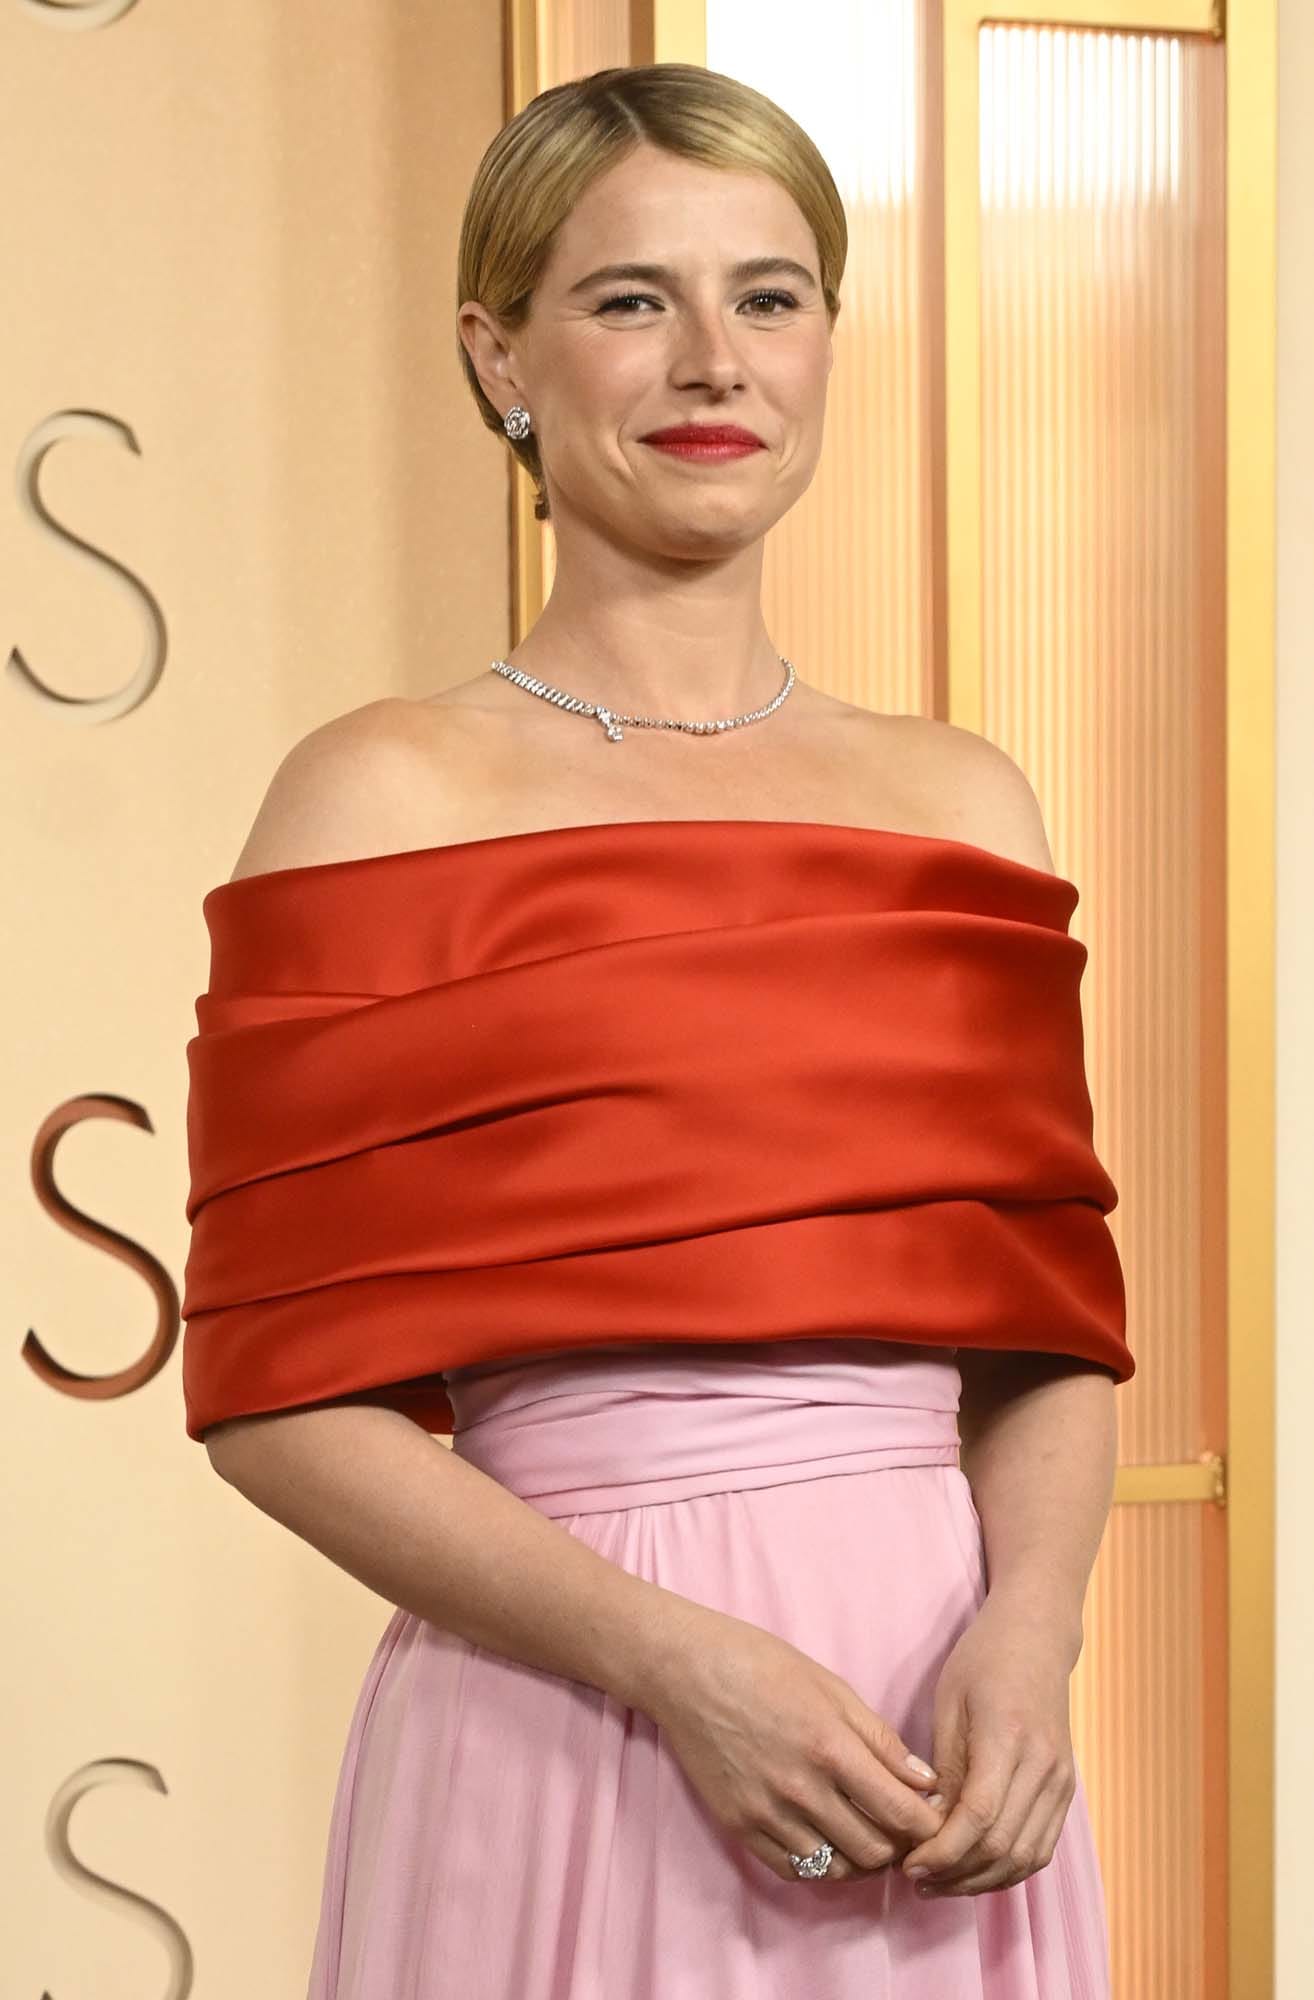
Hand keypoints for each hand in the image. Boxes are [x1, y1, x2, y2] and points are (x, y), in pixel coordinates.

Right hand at [645, 1600, 948, 1883]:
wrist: (687, 1671)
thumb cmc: (762, 1665)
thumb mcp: (831, 1687)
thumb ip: (880, 1739)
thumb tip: (924, 1783)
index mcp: (831, 1747)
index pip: (901, 1814)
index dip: (928, 1825)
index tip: (933, 1818)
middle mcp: (801, 1789)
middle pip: (875, 1852)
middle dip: (899, 1845)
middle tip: (900, 1828)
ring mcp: (767, 1813)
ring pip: (837, 1869)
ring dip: (862, 1858)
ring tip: (866, 1833)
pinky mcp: (740, 1827)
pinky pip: (795, 1869)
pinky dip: (820, 1863)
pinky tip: (826, 1837)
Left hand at [899, 1589, 1080, 1896]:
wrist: (1037, 1637)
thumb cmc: (982, 1660)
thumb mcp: (950, 1703)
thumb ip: (944, 1768)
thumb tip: (928, 1828)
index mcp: (1007, 1736)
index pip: (977, 1817)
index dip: (942, 1852)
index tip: (909, 1864)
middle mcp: (1043, 1765)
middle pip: (1002, 1846)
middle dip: (956, 1874)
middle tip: (916, 1878)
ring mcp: (1062, 1780)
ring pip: (1025, 1857)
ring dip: (981, 1881)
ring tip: (940, 1883)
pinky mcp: (1067, 1789)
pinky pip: (1041, 1847)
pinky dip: (1008, 1869)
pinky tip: (974, 1869)